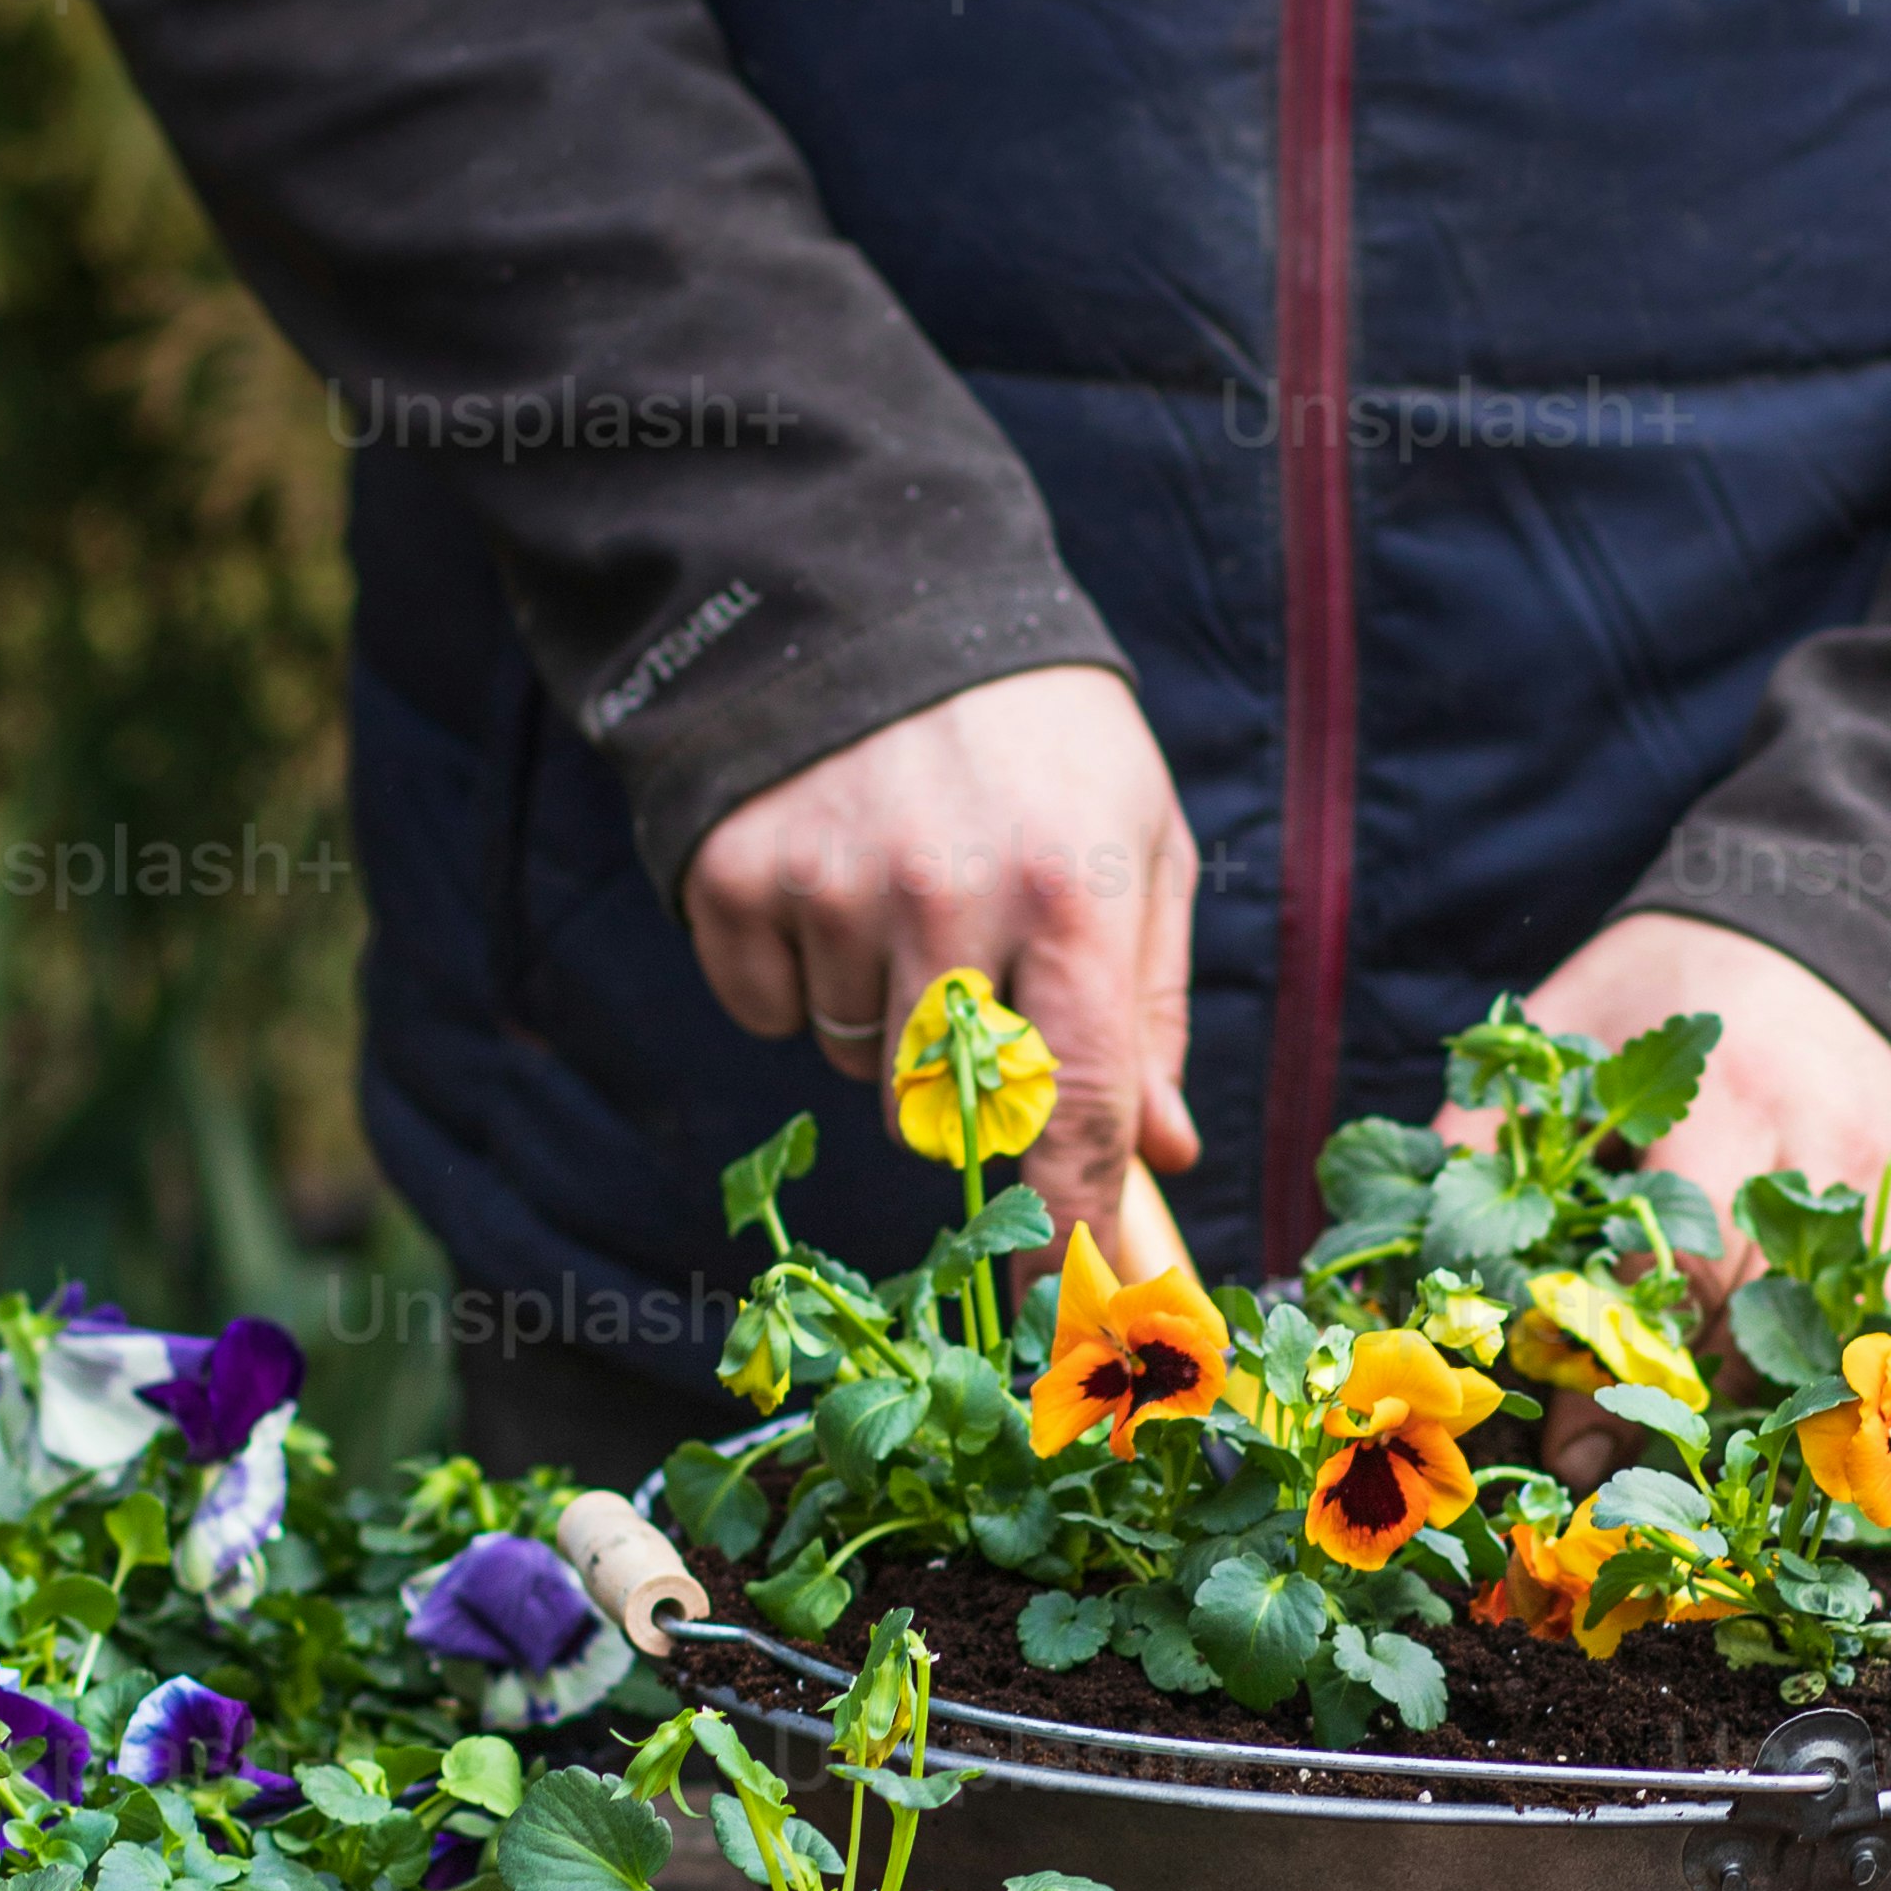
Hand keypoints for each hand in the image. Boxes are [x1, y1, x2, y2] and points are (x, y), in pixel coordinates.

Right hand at [684, 665, 1198, 1251]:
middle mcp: (946, 898)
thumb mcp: (1139, 835)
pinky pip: (765, 1007)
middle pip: (952, 1113)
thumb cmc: (1036, 728)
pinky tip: (827, 874)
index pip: (1080, 1111)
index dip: (1073, 1223)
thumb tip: (1161, 1155)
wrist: (869, 583)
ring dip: (885, 1017)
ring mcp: (827, 889)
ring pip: (856, 1062)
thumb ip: (1151, 1003)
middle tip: (981, 974)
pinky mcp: (730, 876)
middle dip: (973, 1091)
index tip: (1068, 1307)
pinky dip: (793, 973)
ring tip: (907, 886)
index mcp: (1072, 892)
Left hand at [1494, 912, 1890, 1481]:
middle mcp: (1819, 1144)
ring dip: (1762, 1409)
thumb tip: (1426, 1235)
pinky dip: (1851, 1369)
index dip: (1618, 1373)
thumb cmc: (1675, 980)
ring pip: (1833, 1334)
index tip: (1567, 1446)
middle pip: (1756, 1323)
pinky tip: (1793, 1417)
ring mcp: (1889, 1177)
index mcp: (1724, 1100)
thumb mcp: (1571, 1018)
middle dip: (1677, 1409)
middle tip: (1608, 1470)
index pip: (1677, 1275)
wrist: (1826, 927)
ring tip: (1688, 1456)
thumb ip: (1495, 1117)